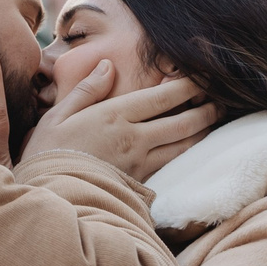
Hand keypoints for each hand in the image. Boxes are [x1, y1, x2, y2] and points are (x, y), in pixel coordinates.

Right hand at [21, 64, 216, 178]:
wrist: (50, 199)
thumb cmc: (47, 155)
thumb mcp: (57, 116)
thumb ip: (86, 90)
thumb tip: (108, 66)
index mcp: (114, 117)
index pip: (161, 98)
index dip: (187, 86)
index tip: (202, 76)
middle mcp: (133, 139)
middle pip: (182, 122)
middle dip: (205, 109)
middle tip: (219, 99)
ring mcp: (139, 163)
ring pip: (182, 146)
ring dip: (201, 132)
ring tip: (213, 120)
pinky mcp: (139, 184)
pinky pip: (171, 165)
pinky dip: (186, 153)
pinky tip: (191, 147)